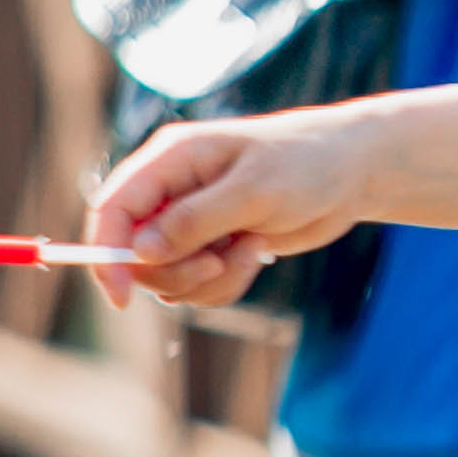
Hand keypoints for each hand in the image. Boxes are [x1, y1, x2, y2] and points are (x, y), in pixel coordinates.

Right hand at [87, 108, 380, 309]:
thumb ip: (194, 220)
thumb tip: (139, 252)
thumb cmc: (306, 163)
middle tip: (217, 264)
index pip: (112, 209)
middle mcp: (170, 190)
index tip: (120, 297)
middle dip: (174, 272)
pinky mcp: (212, 246)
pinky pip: (197, 286)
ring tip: (248, 249)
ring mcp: (190, 221)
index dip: (105, 254)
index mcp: (169, 159)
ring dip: (206, 281)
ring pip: (165, 277)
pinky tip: (256, 253)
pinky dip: (225, 283)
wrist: (352, 171)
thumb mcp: (254, 190)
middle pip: (133, 254)